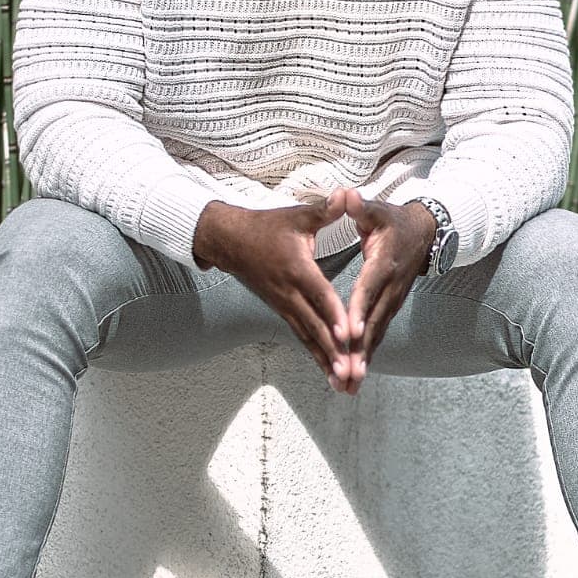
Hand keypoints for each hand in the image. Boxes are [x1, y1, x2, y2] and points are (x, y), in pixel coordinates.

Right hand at [192, 195, 358, 385]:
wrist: (228, 241)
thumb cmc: (265, 227)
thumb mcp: (296, 215)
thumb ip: (324, 210)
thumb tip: (346, 194)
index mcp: (296, 269)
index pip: (319, 295)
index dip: (334, 315)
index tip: (348, 335)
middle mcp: (289, 293)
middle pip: (314, 325)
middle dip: (332, 350)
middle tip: (348, 372)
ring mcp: (284, 305)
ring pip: (307, 337)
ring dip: (324, 360)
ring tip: (342, 383)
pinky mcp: (281, 311)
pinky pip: (301, 336)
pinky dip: (316, 354)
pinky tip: (329, 371)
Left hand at [327, 188, 436, 395]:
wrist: (425, 234)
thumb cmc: (394, 220)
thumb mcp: (378, 210)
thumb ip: (361, 207)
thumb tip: (347, 196)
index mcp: (383, 264)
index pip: (368, 290)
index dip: (359, 311)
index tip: (349, 333)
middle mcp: (390, 289)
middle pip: (372, 324)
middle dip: (358, 351)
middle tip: (346, 375)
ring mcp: (392, 302)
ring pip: (375, 335)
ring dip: (362, 361)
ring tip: (348, 386)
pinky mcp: (390, 310)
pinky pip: (376, 336)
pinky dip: (366, 357)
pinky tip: (354, 377)